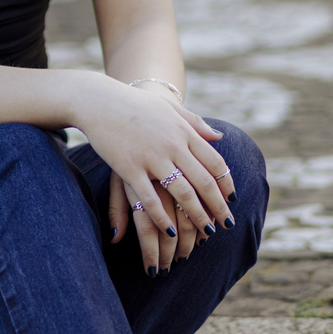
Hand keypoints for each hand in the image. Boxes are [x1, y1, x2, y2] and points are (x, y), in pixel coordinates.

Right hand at [73, 80, 234, 277]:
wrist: (100, 100)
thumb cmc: (134, 104)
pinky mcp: (129, 168)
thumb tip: (219, 136)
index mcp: (184, 131)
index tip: (233, 201)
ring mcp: (151, 158)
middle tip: (228, 225)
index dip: (226, 184)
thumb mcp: (169, 108)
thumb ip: (194, 122)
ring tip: (206, 233)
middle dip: (218, 206)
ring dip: (197, 216)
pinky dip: (161, 217)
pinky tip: (169, 231)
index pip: (214, 162)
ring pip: (182, 193)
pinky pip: (149, 199)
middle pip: (203, 182)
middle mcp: (172, 145)